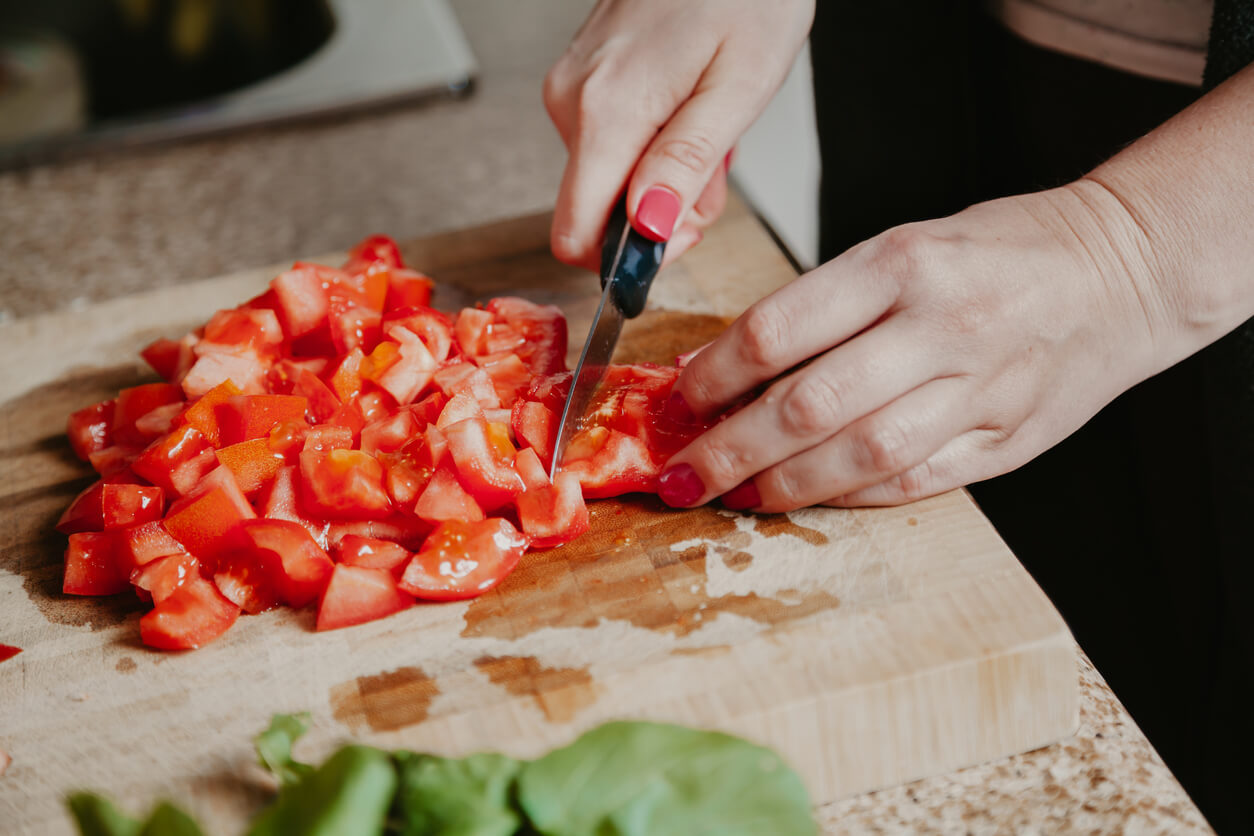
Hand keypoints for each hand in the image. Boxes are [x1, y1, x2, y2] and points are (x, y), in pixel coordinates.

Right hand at [543, 0, 813, 268]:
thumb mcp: (737, 89)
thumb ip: (684, 167)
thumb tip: (647, 231)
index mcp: (605, 112)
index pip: (576, 236)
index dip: (628, 259)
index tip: (681, 235)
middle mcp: (572, 102)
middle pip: (594, 212)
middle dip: (659, 213)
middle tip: (713, 170)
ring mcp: (572, 87)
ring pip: (606, 179)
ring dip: (662, 176)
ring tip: (708, 122)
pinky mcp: (582, 78)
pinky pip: (608, 143)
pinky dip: (653, 144)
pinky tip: (687, 105)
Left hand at [656, 182, 1174, 508]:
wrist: (1121, 271)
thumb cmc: (1001, 253)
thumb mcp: (906, 247)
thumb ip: (827, 307)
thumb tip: (731, 366)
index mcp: (903, 262)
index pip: (780, 329)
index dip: (715, 375)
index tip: (681, 399)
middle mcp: (940, 326)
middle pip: (809, 406)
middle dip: (731, 450)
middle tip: (684, 474)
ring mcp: (978, 389)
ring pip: (858, 456)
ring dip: (783, 485)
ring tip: (736, 495)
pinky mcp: (1005, 440)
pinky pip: (911, 483)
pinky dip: (849, 497)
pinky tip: (808, 499)